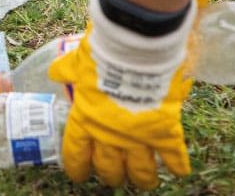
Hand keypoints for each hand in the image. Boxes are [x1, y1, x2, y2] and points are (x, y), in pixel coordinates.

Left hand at [48, 0, 195, 188]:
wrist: (136, 51)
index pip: (76, 152)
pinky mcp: (164, 132)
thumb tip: (55, 71)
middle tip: (114, 178)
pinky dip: (178, 165)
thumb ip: (67, 69)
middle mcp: (109, 135)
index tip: (79, 175)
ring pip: (140, 170)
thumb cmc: (104, 55)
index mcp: (85, 119)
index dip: (77, 167)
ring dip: (143, 179)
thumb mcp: (78, 61)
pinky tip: (180, 172)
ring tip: (145, 182)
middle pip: (109, 167)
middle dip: (111, 176)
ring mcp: (138, 137)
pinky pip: (173, 155)